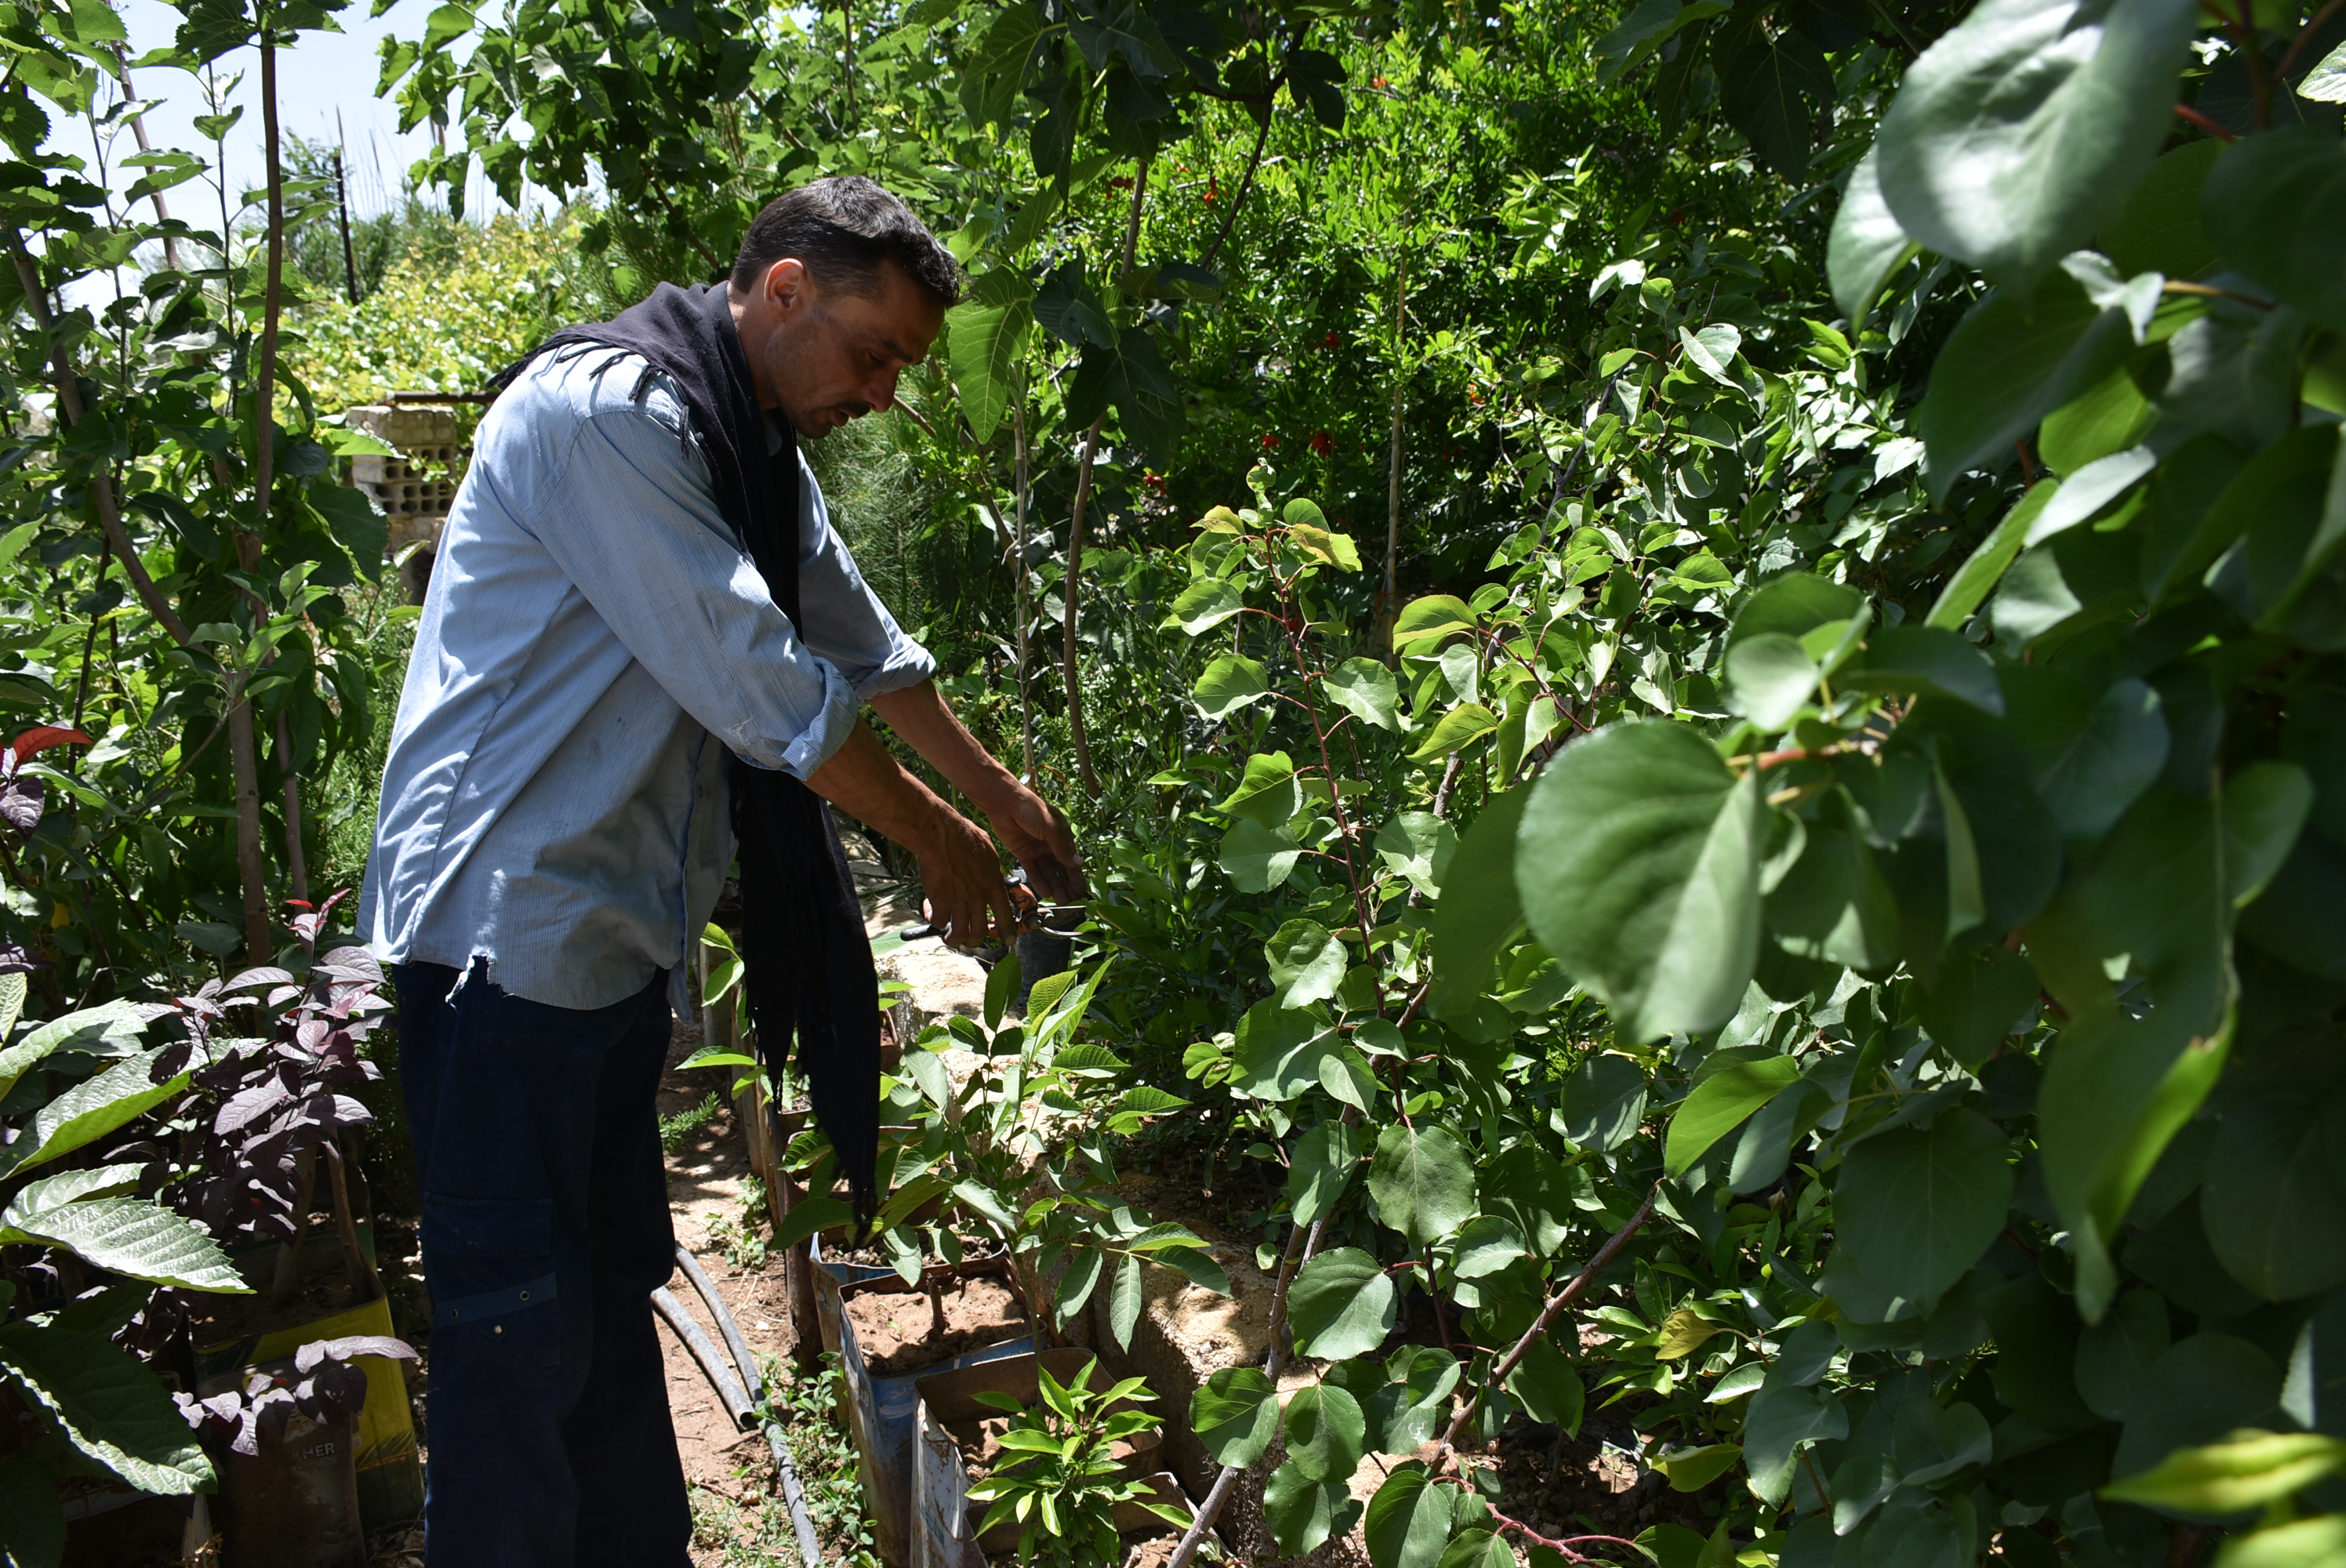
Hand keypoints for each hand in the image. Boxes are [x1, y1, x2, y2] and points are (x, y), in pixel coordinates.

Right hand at [913, 803, 1016, 949]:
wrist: (941, 836)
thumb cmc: (963, 836)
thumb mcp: (988, 851)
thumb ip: (991, 868)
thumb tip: (991, 872)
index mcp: (993, 885)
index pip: (1005, 914)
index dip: (1008, 931)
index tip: (1009, 940)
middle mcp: (978, 898)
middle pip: (979, 932)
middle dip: (975, 941)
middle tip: (969, 940)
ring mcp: (959, 902)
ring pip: (959, 934)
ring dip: (954, 939)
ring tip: (949, 937)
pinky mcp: (940, 902)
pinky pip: (938, 922)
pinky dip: (934, 920)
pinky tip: (931, 911)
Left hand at [987, 783, 1085, 902]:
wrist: (1005, 803)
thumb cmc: (1032, 810)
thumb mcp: (1051, 828)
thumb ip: (1063, 848)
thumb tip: (1079, 864)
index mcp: (1062, 836)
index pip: (1072, 860)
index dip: (1077, 876)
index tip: (1082, 892)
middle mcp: (1051, 845)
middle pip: (1061, 869)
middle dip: (1067, 885)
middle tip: (1072, 902)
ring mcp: (1037, 850)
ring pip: (1048, 872)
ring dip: (1055, 886)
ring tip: (1061, 902)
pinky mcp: (1023, 853)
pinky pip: (1033, 870)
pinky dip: (1040, 881)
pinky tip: (1046, 892)